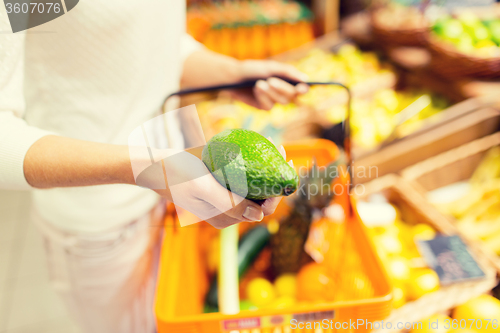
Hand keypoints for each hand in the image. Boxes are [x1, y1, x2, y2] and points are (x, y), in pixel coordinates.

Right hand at [133, 142, 289, 228]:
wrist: (154, 165)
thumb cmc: (177, 175)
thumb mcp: (203, 188)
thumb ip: (230, 204)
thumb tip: (259, 216)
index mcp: (225, 217)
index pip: (261, 209)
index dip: (277, 192)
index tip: (284, 167)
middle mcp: (226, 211)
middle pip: (259, 198)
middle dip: (273, 177)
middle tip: (282, 152)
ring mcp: (222, 198)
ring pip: (252, 187)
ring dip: (264, 170)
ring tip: (273, 147)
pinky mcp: (217, 186)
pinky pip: (241, 179)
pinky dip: (251, 166)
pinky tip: (257, 149)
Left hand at [232, 60, 309, 109]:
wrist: (234, 76)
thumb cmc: (253, 69)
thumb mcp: (270, 67)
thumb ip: (288, 72)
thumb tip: (305, 79)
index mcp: (288, 80)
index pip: (302, 88)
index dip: (304, 89)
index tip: (301, 87)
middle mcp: (284, 92)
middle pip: (292, 96)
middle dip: (282, 88)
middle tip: (270, 80)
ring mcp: (275, 100)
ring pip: (282, 101)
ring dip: (271, 92)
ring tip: (259, 83)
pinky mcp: (264, 106)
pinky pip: (269, 106)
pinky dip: (262, 97)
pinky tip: (256, 89)